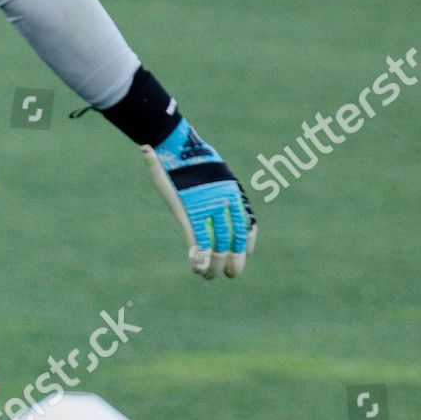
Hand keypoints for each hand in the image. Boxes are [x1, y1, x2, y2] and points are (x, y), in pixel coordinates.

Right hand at [142, 119, 257, 277]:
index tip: (245, 253)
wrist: (173, 143)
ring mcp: (206, 209)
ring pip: (216, 245)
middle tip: (230, 274)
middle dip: (234, 261)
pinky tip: (195, 268)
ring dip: (213, 264)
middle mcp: (224, 203)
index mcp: (232, 193)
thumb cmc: (189, 154)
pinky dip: (197, 257)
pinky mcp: (188, 213)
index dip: (247, 243)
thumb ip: (215, 187)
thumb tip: (215, 194)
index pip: (247, 224)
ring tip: (208, 276)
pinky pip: (197, 241)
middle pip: (234, 240)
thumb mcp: (211, 171)